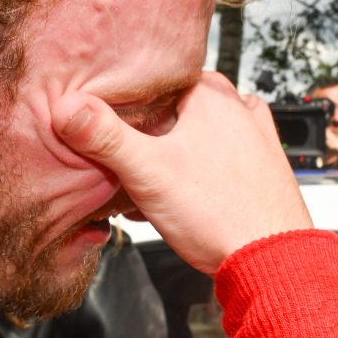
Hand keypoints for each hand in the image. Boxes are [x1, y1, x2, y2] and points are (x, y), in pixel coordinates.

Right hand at [52, 72, 312, 273]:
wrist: (271, 260)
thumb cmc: (219, 214)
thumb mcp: (146, 171)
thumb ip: (104, 137)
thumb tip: (66, 107)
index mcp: (211, 95)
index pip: (160, 77)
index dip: (132, 98)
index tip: (113, 113)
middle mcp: (239, 109)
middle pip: (180, 106)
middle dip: (153, 128)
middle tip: (130, 152)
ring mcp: (257, 138)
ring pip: (203, 132)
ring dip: (179, 150)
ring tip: (156, 176)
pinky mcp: (265, 169)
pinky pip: (225, 158)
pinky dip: (204, 169)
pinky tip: (188, 193)